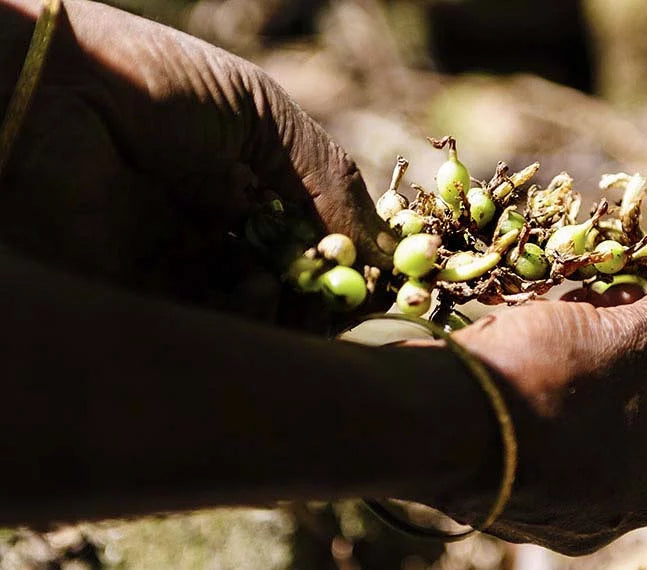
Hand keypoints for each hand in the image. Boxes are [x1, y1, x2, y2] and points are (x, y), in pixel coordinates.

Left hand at [0, 0, 394, 324]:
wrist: (51, 89)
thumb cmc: (160, 84)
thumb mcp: (264, 117)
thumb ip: (327, 180)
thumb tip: (387, 249)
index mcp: (248, 191)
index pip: (316, 244)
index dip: (355, 262)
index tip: (394, 273)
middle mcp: (220, 239)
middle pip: (294, 292)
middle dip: (332, 298)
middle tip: (359, 295)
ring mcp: (182, 274)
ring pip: (261, 322)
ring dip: (298, 315)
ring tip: (303, 284)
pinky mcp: (143, 304)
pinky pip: (212, 334)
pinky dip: (250, 324)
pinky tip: (260, 289)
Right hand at [438, 274, 646, 554]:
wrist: (427, 422)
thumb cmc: (542, 384)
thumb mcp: (625, 337)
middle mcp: (609, 510)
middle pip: (642, 416)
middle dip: (637, 347)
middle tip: (621, 298)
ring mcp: (551, 506)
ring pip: (591, 421)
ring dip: (593, 360)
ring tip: (573, 308)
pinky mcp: (503, 489)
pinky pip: (545, 433)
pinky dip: (551, 387)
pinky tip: (533, 341)